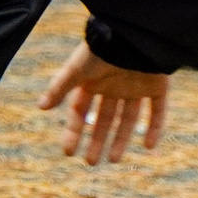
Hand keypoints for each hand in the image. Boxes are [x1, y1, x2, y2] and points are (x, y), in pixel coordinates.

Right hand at [38, 41, 171, 165]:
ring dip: (121, 139)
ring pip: (128, 118)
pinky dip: (155, 128)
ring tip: (113, 160)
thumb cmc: (103, 49)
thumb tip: (40, 107)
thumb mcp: (78, 69)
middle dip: (97, 140)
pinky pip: (157, 111)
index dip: (74, 130)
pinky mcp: (158, 85)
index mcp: (93, 80)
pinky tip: (149, 147)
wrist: (135, 34)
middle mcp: (114, 84)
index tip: (68, 151)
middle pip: (104, 118)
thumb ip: (60, 87)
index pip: (81, 110)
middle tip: (90, 163)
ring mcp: (136, 85)